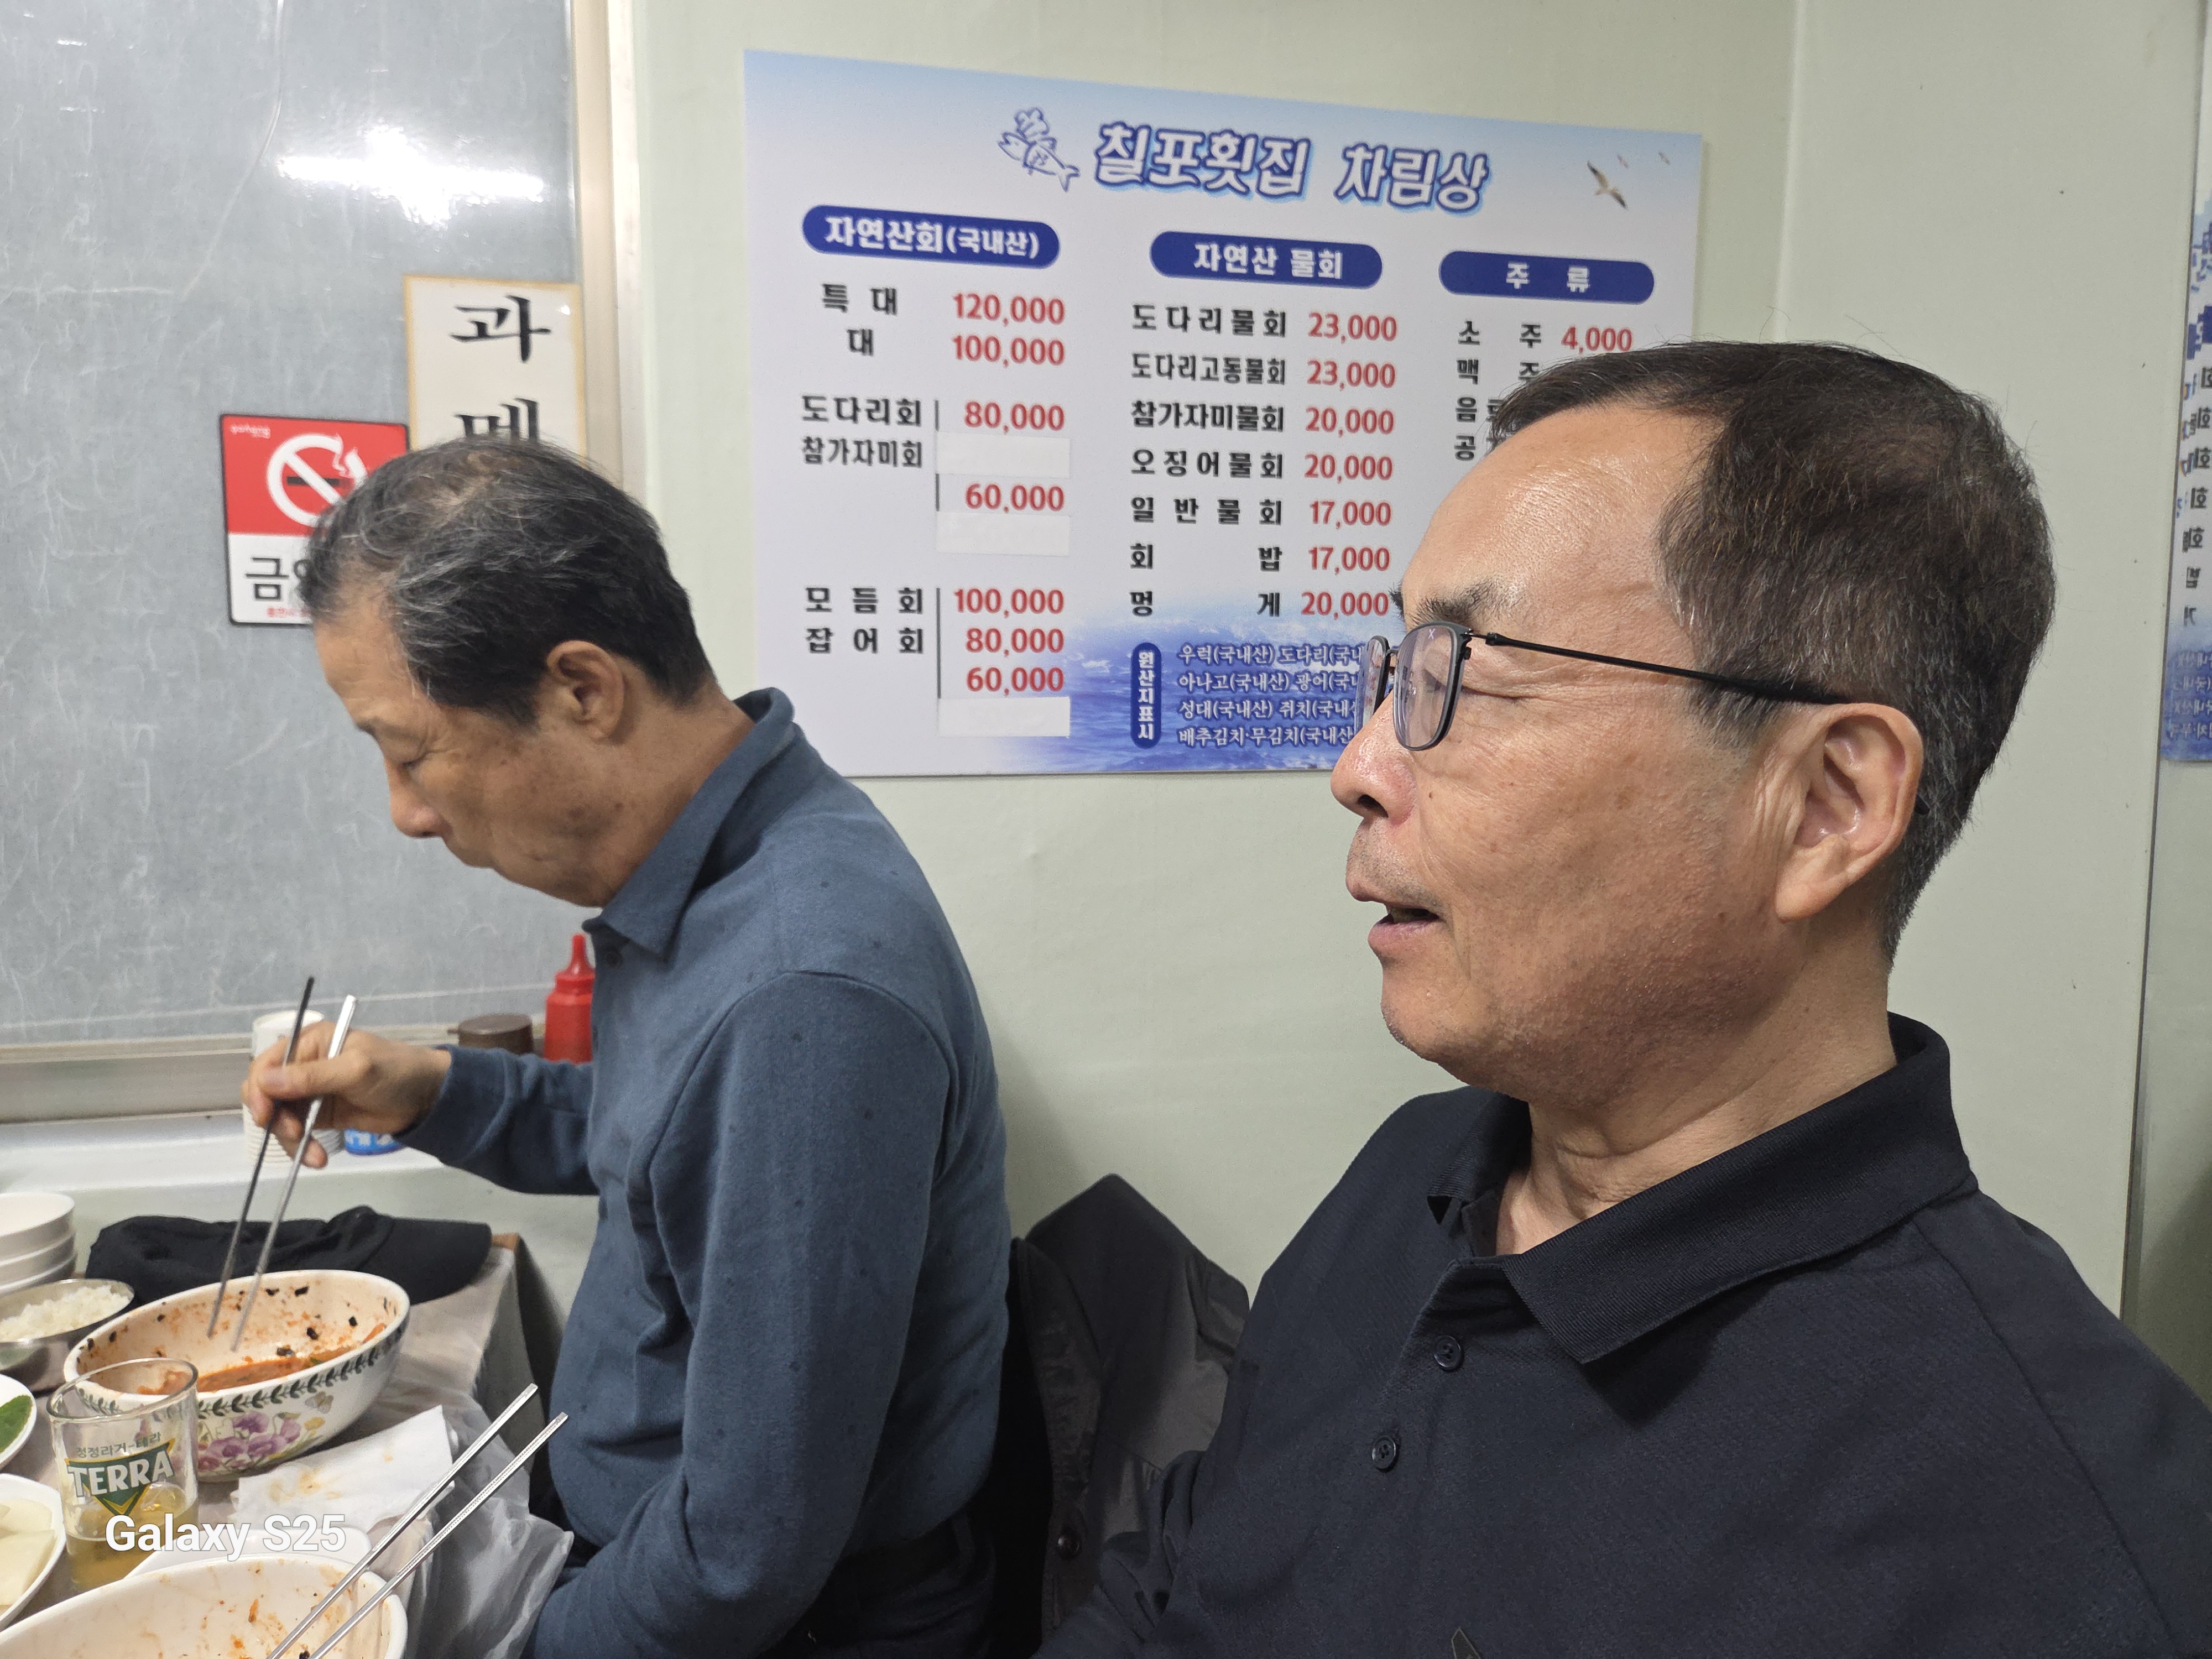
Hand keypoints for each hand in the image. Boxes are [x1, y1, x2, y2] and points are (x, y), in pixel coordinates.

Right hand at [242, 1023, 451, 1168]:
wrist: (425, 1096)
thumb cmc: (395, 1071)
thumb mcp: (356, 1070)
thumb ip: (313, 1076)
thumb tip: (264, 1081)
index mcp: (310, 1042)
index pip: (266, 1064)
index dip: (259, 1090)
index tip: (266, 1115)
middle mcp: (303, 1064)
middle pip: (265, 1093)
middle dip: (274, 1118)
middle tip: (295, 1134)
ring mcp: (309, 1091)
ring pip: (278, 1117)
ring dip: (289, 1138)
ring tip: (313, 1155)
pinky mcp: (317, 1115)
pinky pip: (296, 1131)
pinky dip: (301, 1147)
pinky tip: (316, 1158)